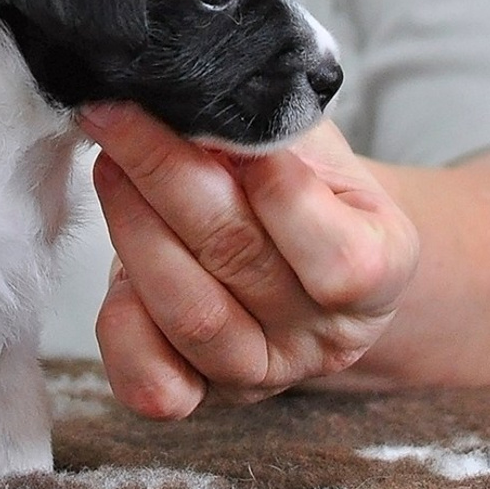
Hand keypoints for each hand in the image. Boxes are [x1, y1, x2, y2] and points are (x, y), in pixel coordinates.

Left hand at [78, 104, 418, 418]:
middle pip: (240, 262)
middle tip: (118, 114)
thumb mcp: (307, 141)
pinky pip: (154, 382)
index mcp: (381, 268)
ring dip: (135, 229)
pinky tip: (111, 264)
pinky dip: (121, 325)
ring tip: (108, 162)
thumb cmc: (300, 181)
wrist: (300, 248)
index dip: (274, 186)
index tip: (216, 118)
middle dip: (166, 175)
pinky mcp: (199, 392)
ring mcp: (261, 372)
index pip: (338, 256)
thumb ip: (266, 126)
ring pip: (190, 314)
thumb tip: (186, 96)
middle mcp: (324, 335)